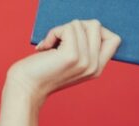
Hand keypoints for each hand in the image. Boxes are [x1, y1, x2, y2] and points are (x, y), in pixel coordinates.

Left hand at [6, 19, 121, 104]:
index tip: (73, 39)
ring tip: (49, 46)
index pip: (113, 39)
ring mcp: (85, 61)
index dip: (94, 32)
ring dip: (60, 30)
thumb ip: (83, 48)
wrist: (24, 88)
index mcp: (97, 69)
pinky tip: (44, 47)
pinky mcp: (71, 55)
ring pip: (80, 24)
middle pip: (96, 26)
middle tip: (58, 41)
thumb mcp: (68, 61)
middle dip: (73, 27)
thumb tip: (85, 24)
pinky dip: (53, 33)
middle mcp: (94, 66)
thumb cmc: (41, 72)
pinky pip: (68, 28)